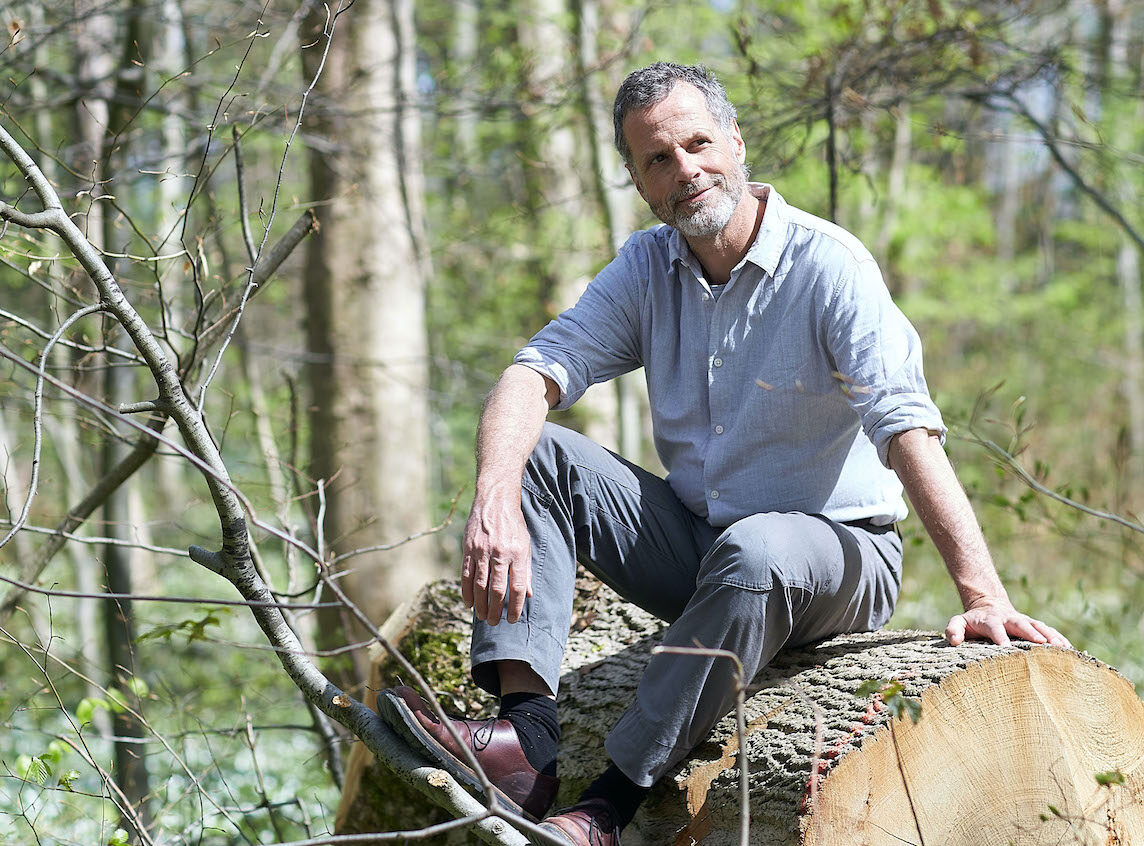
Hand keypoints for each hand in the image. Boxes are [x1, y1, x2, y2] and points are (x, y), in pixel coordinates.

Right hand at [460, 490, 531, 625]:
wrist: (495, 501)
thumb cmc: (514, 525)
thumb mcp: (525, 545)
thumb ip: (527, 571)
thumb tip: (528, 595)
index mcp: (518, 554)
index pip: (517, 588)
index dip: (515, 607)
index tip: (512, 619)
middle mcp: (500, 554)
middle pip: (497, 590)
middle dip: (496, 610)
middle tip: (495, 623)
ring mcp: (482, 551)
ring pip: (480, 585)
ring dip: (481, 605)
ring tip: (483, 617)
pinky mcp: (469, 549)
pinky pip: (466, 575)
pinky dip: (467, 592)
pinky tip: (468, 603)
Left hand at [945, 600, 1070, 648]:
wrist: (989, 606)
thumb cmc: (973, 621)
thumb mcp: (959, 622)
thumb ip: (954, 629)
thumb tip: (954, 641)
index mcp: (990, 620)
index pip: (994, 627)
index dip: (999, 636)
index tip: (1004, 647)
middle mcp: (1009, 619)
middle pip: (1021, 624)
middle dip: (1030, 633)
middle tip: (1041, 643)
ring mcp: (1025, 621)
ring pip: (1039, 626)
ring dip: (1050, 636)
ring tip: (1061, 648)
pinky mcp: (1035, 626)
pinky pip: (1049, 631)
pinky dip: (1059, 639)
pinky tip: (1069, 650)